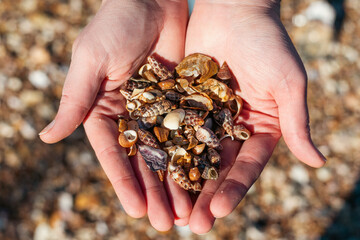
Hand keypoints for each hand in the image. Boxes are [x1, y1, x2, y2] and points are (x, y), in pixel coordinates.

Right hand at [39, 0, 190, 230]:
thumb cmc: (117, 22)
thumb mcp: (92, 60)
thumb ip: (75, 100)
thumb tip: (47, 138)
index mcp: (105, 109)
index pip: (113, 154)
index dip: (124, 183)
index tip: (136, 210)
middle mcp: (131, 115)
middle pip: (143, 161)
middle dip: (154, 192)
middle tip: (166, 224)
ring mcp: (158, 110)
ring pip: (168, 153)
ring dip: (176, 183)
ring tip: (187, 214)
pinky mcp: (182, 102)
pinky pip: (189, 133)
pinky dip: (195, 157)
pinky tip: (204, 180)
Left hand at [185, 0, 325, 233]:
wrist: (234, 9)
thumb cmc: (267, 42)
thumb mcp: (287, 84)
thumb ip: (297, 124)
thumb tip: (318, 163)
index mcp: (259, 127)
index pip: (247, 167)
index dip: (234, 190)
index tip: (218, 212)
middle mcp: (232, 127)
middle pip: (217, 168)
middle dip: (205, 196)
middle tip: (190, 225)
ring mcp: (206, 117)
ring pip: (192, 154)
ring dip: (181, 182)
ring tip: (169, 210)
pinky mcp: (184, 103)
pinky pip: (173, 130)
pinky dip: (164, 151)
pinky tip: (152, 173)